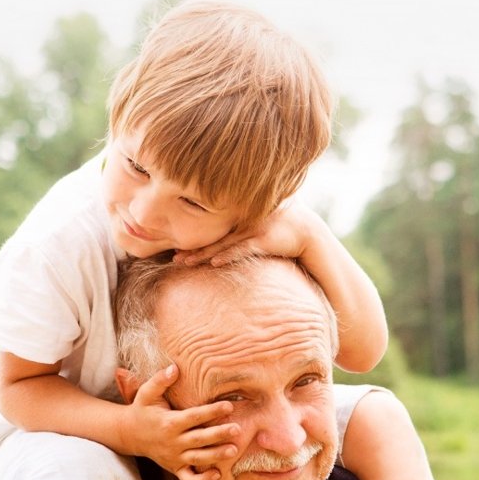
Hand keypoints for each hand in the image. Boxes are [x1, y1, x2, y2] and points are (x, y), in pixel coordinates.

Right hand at [124, 364, 239, 479]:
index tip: (229, 405)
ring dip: (216, 456)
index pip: (193, 417)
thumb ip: (160, 380)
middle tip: (237, 429)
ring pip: (198, 458)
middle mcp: (173, 441)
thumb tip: (174, 367)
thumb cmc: (142, 410)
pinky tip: (217, 475)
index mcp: (169, 422)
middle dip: (218, 434)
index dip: (211, 411)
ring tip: (234, 450)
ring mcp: (174, 457)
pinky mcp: (175, 468)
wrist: (129, 434)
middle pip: (199, 439)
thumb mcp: (147, 393)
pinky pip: (189, 479)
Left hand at [173, 200, 317, 265]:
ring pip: (222, 244)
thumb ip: (240, 230)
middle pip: (211, 236)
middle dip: (191, 248)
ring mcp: (251, 230)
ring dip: (202, 254)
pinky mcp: (263, 240)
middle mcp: (241, 221)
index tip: (174, 245)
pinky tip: (214, 262)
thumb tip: (225, 242)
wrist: (306, 229)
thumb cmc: (279, 228)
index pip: (209, 228)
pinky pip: (242, 250)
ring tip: (184, 262)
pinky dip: (228, 255)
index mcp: (236, 217)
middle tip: (172, 258)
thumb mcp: (256, 225)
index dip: (192, 237)